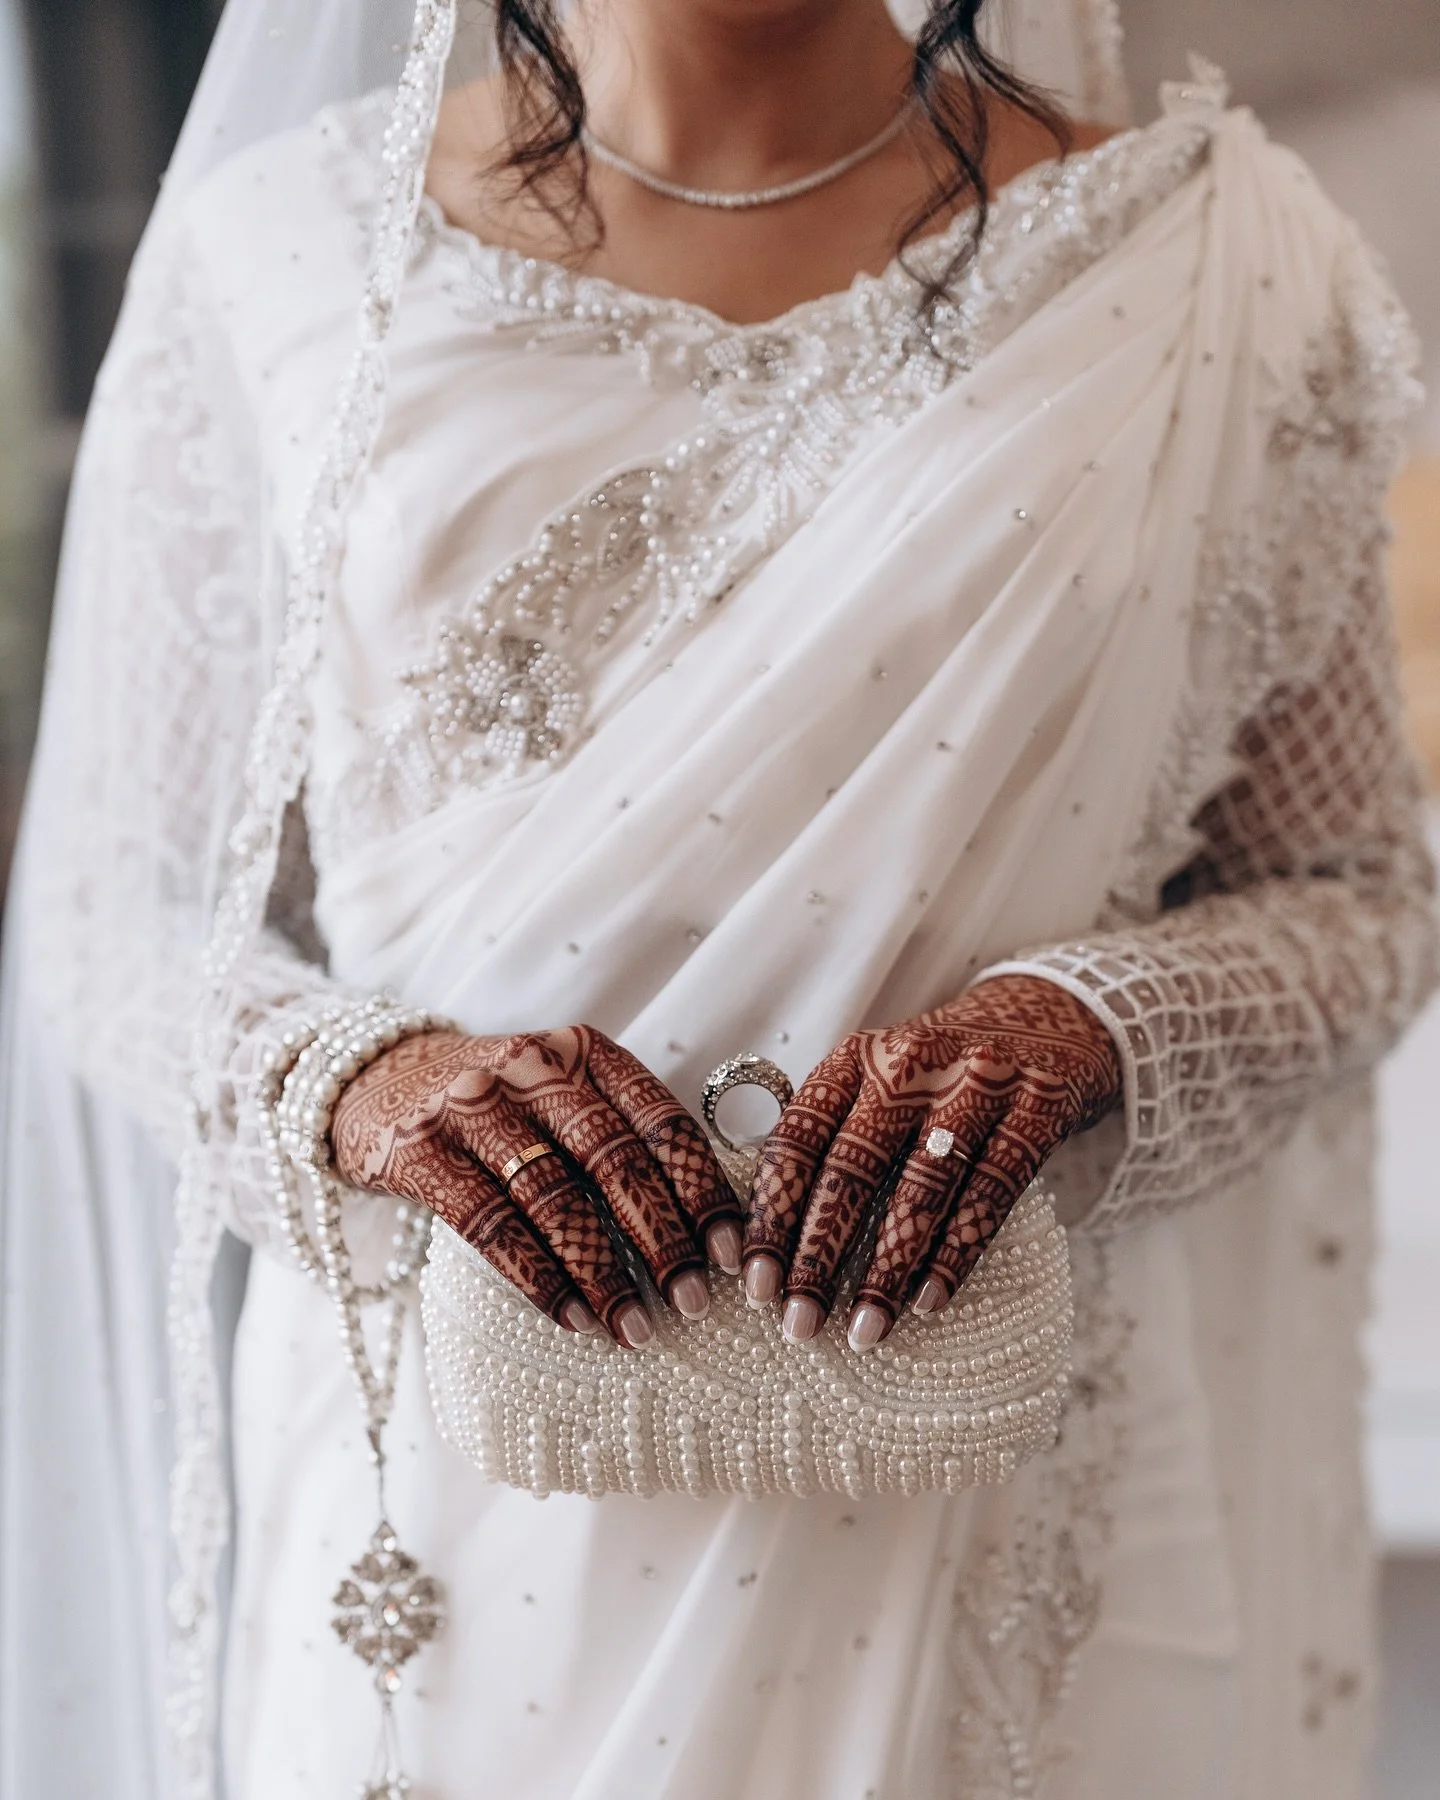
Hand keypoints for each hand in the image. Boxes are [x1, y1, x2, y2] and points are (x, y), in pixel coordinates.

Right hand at [331, 1025, 740, 1347]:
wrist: (373, 1083)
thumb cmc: (499, 1110)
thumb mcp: (562, 1096)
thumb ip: (622, 1138)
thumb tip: (709, 1232)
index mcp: (583, 1052)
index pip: (659, 1120)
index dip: (702, 1189)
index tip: (733, 1253)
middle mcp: (530, 1065)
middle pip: (612, 1158)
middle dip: (662, 1236)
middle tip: (695, 1300)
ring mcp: (470, 1104)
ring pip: (552, 1195)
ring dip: (602, 1270)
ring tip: (637, 1328)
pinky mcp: (419, 1149)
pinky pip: (488, 1223)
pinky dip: (538, 1277)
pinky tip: (574, 1319)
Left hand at [742, 974, 1121, 1350]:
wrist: (1051, 1021)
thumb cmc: (941, 1076)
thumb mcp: (879, 1081)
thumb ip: (832, 1137)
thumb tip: (768, 1238)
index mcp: (856, 1058)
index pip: (798, 1140)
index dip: (772, 1216)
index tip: (754, 1285)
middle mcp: (910, 1063)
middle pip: (852, 1168)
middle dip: (819, 1255)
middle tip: (799, 1323)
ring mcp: (978, 1082)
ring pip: (922, 1187)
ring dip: (888, 1269)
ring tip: (864, 1329)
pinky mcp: (1038, 1108)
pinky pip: (991, 1193)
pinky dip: (956, 1253)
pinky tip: (928, 1301)